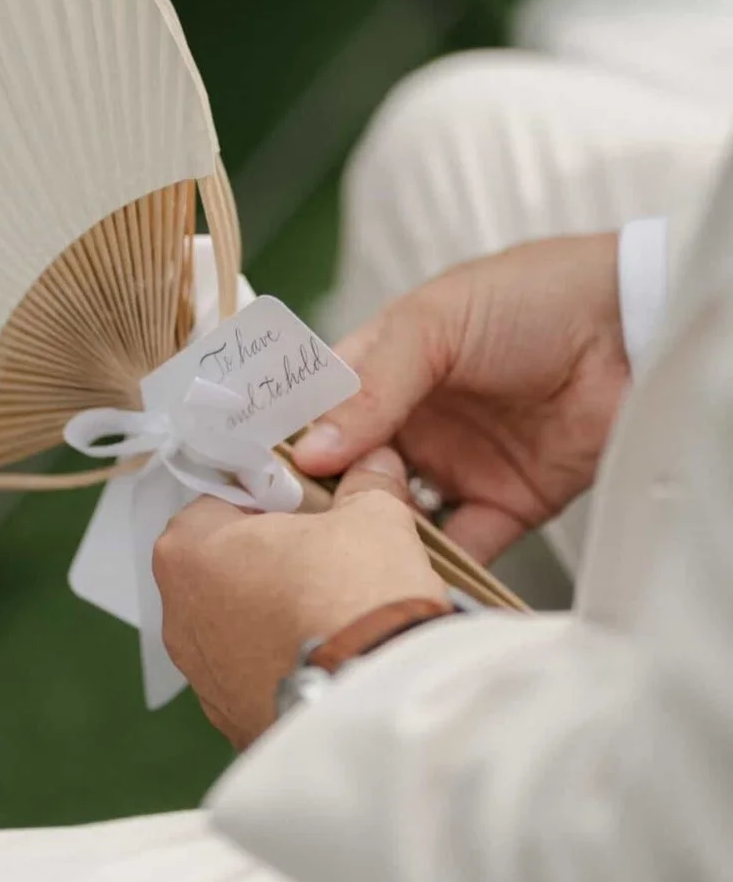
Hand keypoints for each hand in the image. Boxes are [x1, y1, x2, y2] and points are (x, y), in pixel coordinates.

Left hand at [153, 449, 444, 748]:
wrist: (375, 707)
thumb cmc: (354, 593)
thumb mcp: (372, 517)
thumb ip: (366, 484)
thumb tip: (376, 461)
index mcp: (188, 549)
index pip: (218, 501)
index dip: (268, 498)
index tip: (310, 508)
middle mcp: (177, 615)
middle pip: (223, 565)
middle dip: (270, 558)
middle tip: (328, 557)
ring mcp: (201, 677)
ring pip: (237, 625)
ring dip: (276, 614)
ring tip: (335, 613)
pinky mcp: (230, 722)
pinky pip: (255, 677)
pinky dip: (285, 664)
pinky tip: (331, 659)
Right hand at [294, 233, 626, 562]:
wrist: (634, 328)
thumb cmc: (531, 297)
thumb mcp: (435, 322)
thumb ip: (372, 385)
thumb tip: (312, 451)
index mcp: (383, 365)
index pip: (316, 409)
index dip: (283, 443)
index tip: (246, 483)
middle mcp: (412, 420)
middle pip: (348, 473)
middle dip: (320, 505)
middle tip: (288, 539)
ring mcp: (455, 465)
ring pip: (395, 517)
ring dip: (372, 540)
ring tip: (341, 568)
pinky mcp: (504, 504)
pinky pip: (460, 548)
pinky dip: (436, 571)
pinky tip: (406, 584)